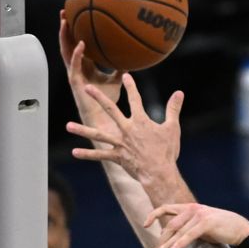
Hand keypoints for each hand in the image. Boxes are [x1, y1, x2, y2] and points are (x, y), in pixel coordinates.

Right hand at [58, 11, 121, 125]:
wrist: (104, 118)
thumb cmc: (109, 101)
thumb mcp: (117, 80)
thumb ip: (120, 68)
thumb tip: (131, 56)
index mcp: (85, 65)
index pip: (77, 43)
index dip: (75, 30)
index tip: (76, 14)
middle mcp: (77, 67)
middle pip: (67, 43)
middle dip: (65, 27)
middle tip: (65, 10)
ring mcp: (75, 74)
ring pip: (65, 51)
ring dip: (64, 36)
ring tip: (64, 20)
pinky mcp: (75, 83)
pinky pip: (74, 65)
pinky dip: (77, 54)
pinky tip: (81, 44)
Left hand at [66, 72, 183, 187]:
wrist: (159, 172)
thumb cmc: (167, 151)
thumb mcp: (172, 128)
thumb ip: (173, 109)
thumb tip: (179, 93)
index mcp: (140, 121)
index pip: (135, 99)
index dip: (131, 86)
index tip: (126, 75)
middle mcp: (126, 129)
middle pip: (110, 110)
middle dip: (98, 97)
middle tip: (86, 88)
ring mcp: (119, 143)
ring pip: (98, 134)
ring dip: (82, 130)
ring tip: (68, 126)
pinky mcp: (117, 156)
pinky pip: (100, 155)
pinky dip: (87, 154)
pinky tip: (74, 152)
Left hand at [144, 202, 248, 247]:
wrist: (241, 229)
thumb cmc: (220, 229)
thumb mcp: (201, 226)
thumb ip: (188, 227)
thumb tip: (172, 237)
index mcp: (190, 208)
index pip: (166, 208)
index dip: (154, 215)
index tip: (145, 224)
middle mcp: (193, 208)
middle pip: (171, 224)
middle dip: (162, 239)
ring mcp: (199, 214)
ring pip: (179, 231)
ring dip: (168, 244)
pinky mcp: (206, 222)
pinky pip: (190, 234)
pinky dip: (181, 243)